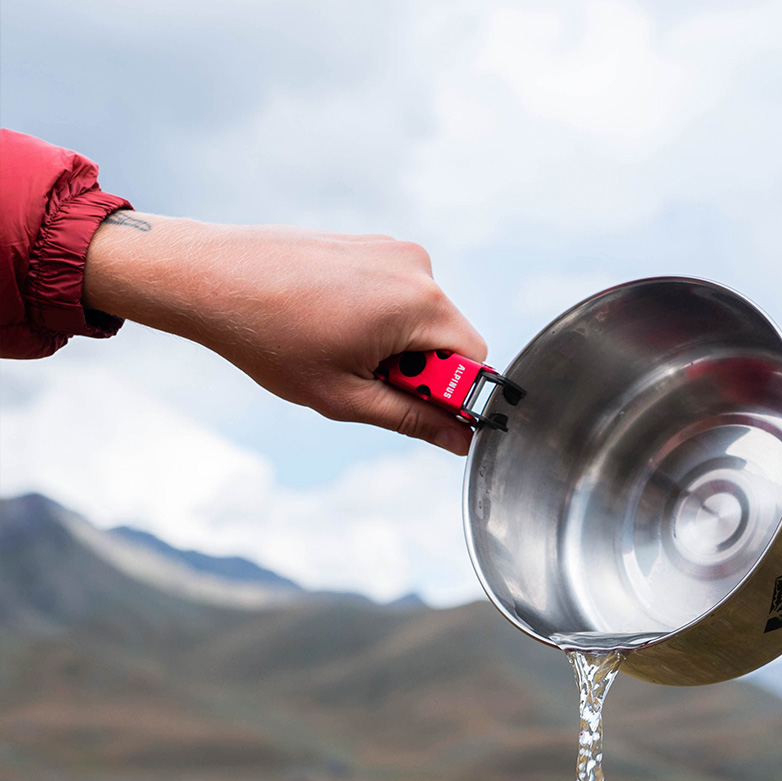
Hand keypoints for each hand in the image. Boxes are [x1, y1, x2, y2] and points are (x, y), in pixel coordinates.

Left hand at [83, 213, 487, 454]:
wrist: (213, 278)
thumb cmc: (273, 339)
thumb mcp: (347, 397)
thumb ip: (414, 419)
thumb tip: (461, 440)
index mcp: (420, 304)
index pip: (473, 361)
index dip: (451, 395)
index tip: (407, 404)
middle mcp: (416, 266)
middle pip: (449, 338)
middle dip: (417, 369)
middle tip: (359, 378)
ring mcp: (392, 249)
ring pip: (421, 318)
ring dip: (394, 345)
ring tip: (336, 348)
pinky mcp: (369, 243)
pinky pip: (397, 295)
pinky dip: (376, 320)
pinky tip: (328, 325)